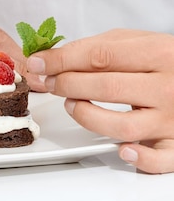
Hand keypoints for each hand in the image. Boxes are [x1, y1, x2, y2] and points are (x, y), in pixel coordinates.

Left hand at [26, 29, 173, 173]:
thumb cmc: (165, 59)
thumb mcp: (137, 41)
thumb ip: (98, 47)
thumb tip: (54, 58)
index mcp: (158, 53)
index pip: (100, 56)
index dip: (63, 60)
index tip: (40, 62)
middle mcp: (167, 86)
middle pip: (106, 87)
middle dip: (67, 84)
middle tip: (49, 82)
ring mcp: (172, 118)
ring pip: (122, 125)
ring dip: (87, 116)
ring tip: (72, 105)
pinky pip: (157, 159)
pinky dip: (137, 158)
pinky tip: (121, 148)